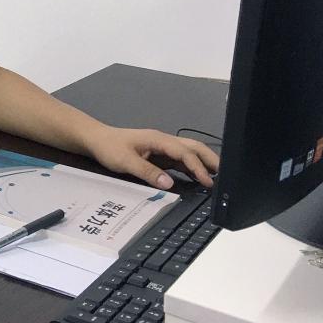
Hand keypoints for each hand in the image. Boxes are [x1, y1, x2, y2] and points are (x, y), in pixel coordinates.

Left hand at [86, 126, 219, 189]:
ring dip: (203, 163)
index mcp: (158, 140)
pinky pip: (180, 160)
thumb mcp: (125, 161)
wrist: (97, 140)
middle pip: (193, 147)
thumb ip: (147, 172)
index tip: (208, 181)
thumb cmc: (109, 148)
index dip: (197, 166)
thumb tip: (168, 183)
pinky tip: (198, 177)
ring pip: (188, 152)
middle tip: (225, 175)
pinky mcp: (159, 154)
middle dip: (210, 159)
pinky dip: (192, 167)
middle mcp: (163, 141)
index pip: (184, 152)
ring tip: (217, 177)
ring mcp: (162, 147)